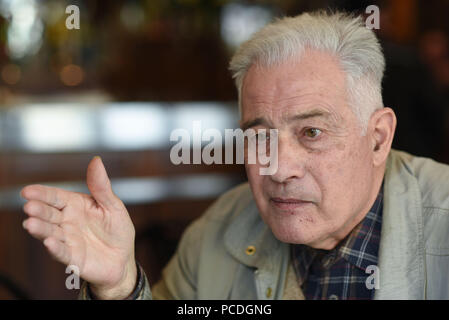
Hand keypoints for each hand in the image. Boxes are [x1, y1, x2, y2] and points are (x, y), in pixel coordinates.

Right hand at [21, 156, 136, 298]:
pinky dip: (55, 248)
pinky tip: (48, 242)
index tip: (28, 191)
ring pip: (50, 233)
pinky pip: (62, 252)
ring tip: (30, 224)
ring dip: (40, 229)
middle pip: (49, 214)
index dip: (42, 194)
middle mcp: (67, 222)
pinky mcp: (73, 258)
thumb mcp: (113, 205)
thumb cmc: (117, 230)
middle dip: (38, 210)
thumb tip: (96, 160)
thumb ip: (101, 186)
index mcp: (76, 205)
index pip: (56, 197)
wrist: (123, 259)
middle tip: (29, 207)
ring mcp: (68, 240)